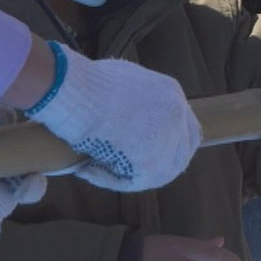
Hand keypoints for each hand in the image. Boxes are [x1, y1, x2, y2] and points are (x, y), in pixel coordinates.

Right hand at [28, 42, 201, 191]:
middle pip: (181, 152)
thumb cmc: (88, 82)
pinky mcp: (150, 163)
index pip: (184, 126)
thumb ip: (135, 99)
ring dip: (130, 173)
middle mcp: (177, 115)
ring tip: (98, 166)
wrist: (76, 92)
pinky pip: (130, 180)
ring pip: (157, 172)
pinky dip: (108, 178)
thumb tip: (126, 117)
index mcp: (171, 93)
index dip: (169, 142)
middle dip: (158, 163)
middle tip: (129, 169)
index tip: (147, 149)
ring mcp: (167, 140)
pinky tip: (87, 170)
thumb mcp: (122, 80)